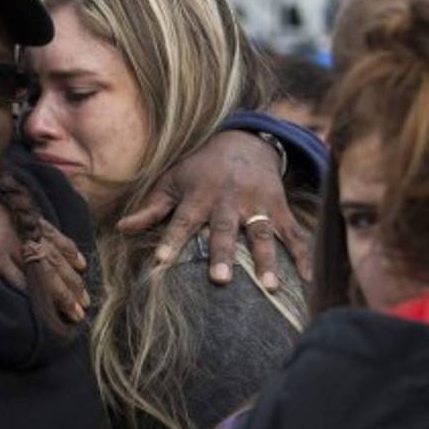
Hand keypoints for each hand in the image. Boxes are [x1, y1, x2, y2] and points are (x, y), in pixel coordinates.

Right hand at [0, 171, 87, 321]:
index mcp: (17, 211)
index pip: (51, 234)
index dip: (69, 251)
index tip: (81, 264)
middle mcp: (19, 227)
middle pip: (54, 258)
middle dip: (72, 282)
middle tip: (87, 300)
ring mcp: (8, 242)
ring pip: (44, 273)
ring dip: (62, 296)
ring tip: (76, 313)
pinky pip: (19, 281)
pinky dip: (33, 298)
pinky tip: (43, 311)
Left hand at [117, 130, 311, 288]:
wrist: (244, 141)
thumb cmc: (199, 167)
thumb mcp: (172, 181)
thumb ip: (150, 208)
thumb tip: (120, 228)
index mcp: (199, 196)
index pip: (182, 221)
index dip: (172, 241)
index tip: (162, 262)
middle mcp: (228, 201)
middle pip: (225, 230)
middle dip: (223, 254)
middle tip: (221, 280)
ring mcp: (257, 204)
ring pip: (262, 234)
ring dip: (266, 260)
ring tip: (270, 287)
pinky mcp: (279, 208)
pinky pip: (293, 233)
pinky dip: (303, 254)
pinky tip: (308, 278)